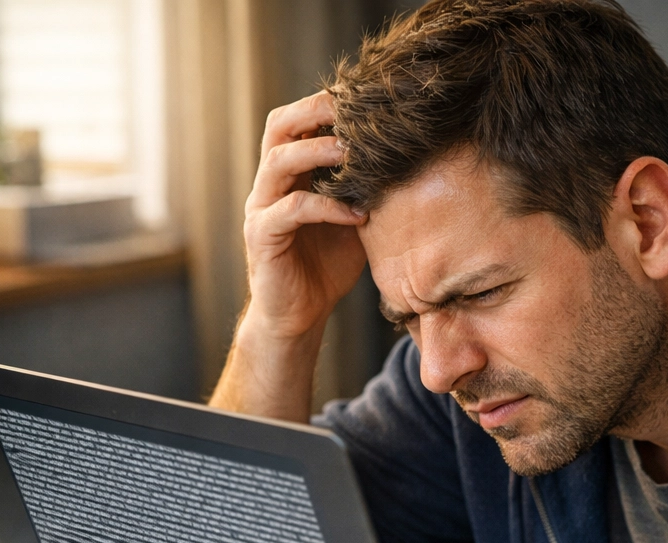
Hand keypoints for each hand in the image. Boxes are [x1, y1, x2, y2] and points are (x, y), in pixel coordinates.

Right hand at [243, 91, 366, 341]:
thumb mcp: (353, 223)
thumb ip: (364, 193)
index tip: (362, 100)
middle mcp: (268, 186)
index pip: (296, 123)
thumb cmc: (325, 269)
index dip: (323, 106)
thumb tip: (406, 167)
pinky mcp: (262, 237)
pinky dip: (327, 207)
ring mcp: (261, 209)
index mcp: (288, 176)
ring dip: (319, 152)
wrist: (299, 317)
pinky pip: (293, 209)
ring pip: (280, 161)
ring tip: (354, 153)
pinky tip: (358, 214)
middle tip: (351, 110)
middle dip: (314, 112)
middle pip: (278, 127)